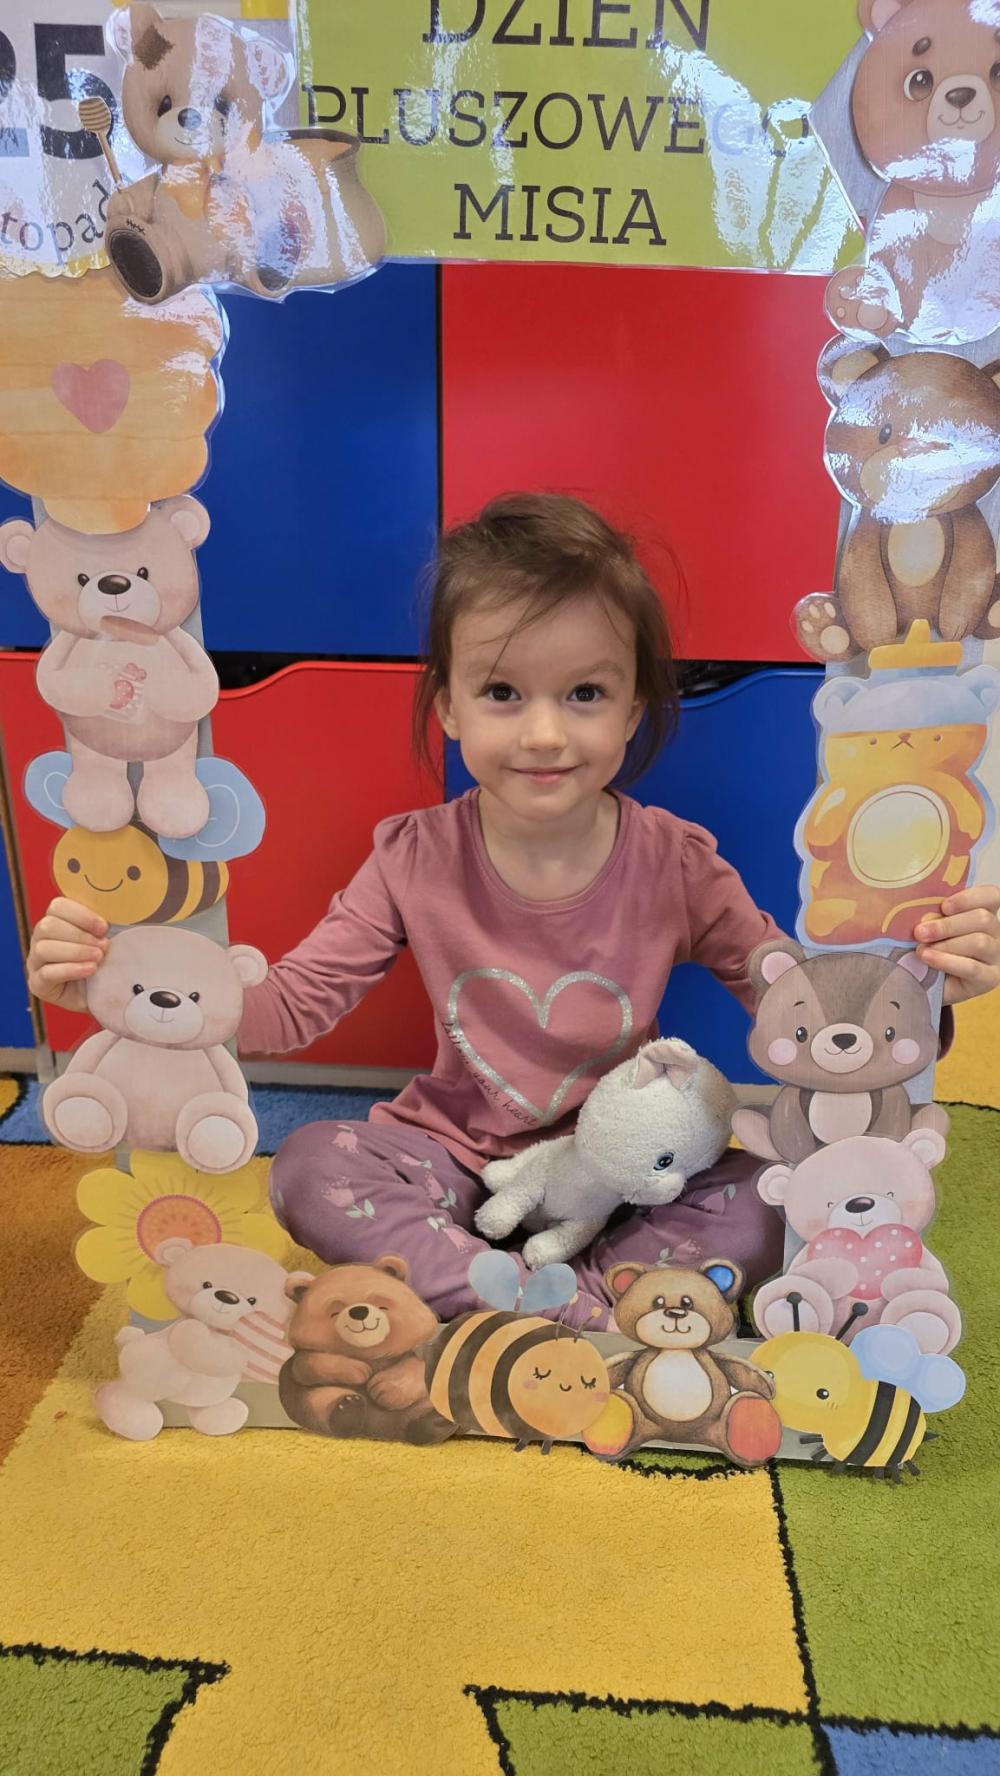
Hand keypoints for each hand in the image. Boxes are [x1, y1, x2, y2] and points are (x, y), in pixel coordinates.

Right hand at [26, 898, 108, 1012]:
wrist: (104, 994)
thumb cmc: (104, 962)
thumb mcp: (106, 940)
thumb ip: (104, 927)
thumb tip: (110, 919)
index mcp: (56, 921)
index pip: (58, 907)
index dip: (81, 915)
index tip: (104, 928)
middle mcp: (41, 939)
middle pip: (47, 926)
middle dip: (79, 935)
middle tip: (102, 946)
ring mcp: (36, 962)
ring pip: (44, 949)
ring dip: (76, 952)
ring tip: (98, 958)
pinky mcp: (38, 984)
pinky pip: (47, 973)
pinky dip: (71, 970)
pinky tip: (90, 970)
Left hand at [914, 887, 999, 1006]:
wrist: (924, 982)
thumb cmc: (927, 947)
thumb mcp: (929, 927)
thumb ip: (932, 914)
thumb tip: (925, 912)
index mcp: (982, 912)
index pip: (991, 896)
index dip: (969, 898)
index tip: (944, 906)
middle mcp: (995, 933)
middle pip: (983, 919)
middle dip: (948, 925)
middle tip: (920, 932)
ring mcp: (996, 957)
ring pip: (980, 942)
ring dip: (946, 944)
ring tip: (921, 949)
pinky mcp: (989, 978)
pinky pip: (972, 967)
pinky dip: (946, 961)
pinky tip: (928, 958)